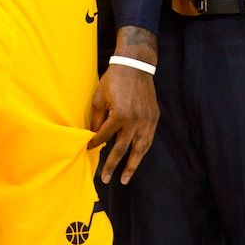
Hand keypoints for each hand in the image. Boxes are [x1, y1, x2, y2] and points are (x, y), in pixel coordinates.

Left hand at [88, 64, 158, 183]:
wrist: (136, 66)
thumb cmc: (114, 79)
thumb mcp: (99, 98)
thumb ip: (97, 119)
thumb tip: (94, 136)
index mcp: (120, 115)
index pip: (105, 136)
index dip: (96, 144)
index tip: (90, 149)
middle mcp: (135, 121)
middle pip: (122, 149)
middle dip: (113, 165)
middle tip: (106, 179)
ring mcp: (147, 120)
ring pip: (139, 149)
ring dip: (132, 165)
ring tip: (125, 178)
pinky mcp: (154, 118)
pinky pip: (148, 140)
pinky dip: (142, 151)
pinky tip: (136, 159)